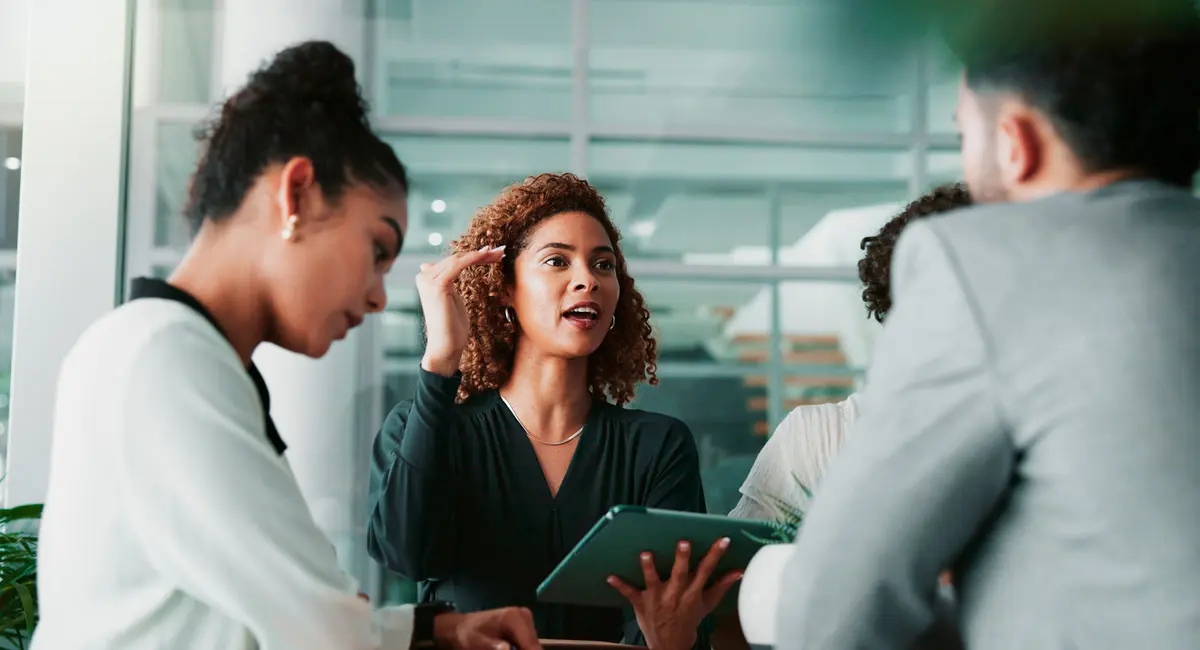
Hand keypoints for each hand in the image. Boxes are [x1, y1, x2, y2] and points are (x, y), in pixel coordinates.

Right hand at [416, 246, 504, 375]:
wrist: (446, 345)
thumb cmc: (452, 327)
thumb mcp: (451, 300)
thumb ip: (446, 283)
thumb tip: (433, 268)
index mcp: (426, 278)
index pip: (453, 261)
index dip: (473, 255)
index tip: (493, 253)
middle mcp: (424, 276)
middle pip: (456, 258)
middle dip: (481, 254)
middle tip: (501, 251)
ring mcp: (429, 280)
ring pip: (459, 260)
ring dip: (481, 255)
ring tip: (499, 253)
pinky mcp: (438, 285)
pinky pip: (458, 265)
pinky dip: (474, 259)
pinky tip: (487, 256)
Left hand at [432, 607, 541, 649]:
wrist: (463, 627)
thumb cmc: (469, 635)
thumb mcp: (479, 645)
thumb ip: (496, 649)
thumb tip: (508, 649)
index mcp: (514, 618)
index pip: (530, 646)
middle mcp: (524, 615)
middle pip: (534, 647)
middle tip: (504, 649)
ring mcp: (526, 619)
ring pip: (533, 646)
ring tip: (503, 648)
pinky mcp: (525, 624)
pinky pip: (529, 643)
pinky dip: (522, 648)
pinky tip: (509, 648)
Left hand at [608, 538, 742, 649]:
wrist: (672, 644)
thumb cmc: (689, 620)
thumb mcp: (707, 604)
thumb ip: (721, 586)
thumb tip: (738, 572)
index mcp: (693, 593)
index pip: (706, 571)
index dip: (715, 555)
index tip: (722, 540)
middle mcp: (675, 595)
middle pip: (680, 574)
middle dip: (682, 559)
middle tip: (684, 542)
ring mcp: (657, 599)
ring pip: (653, 581)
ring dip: (649, 568)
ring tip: (645, 554)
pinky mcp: (642, 604)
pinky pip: (630, 593)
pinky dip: (620, 586)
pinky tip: (610, 576)